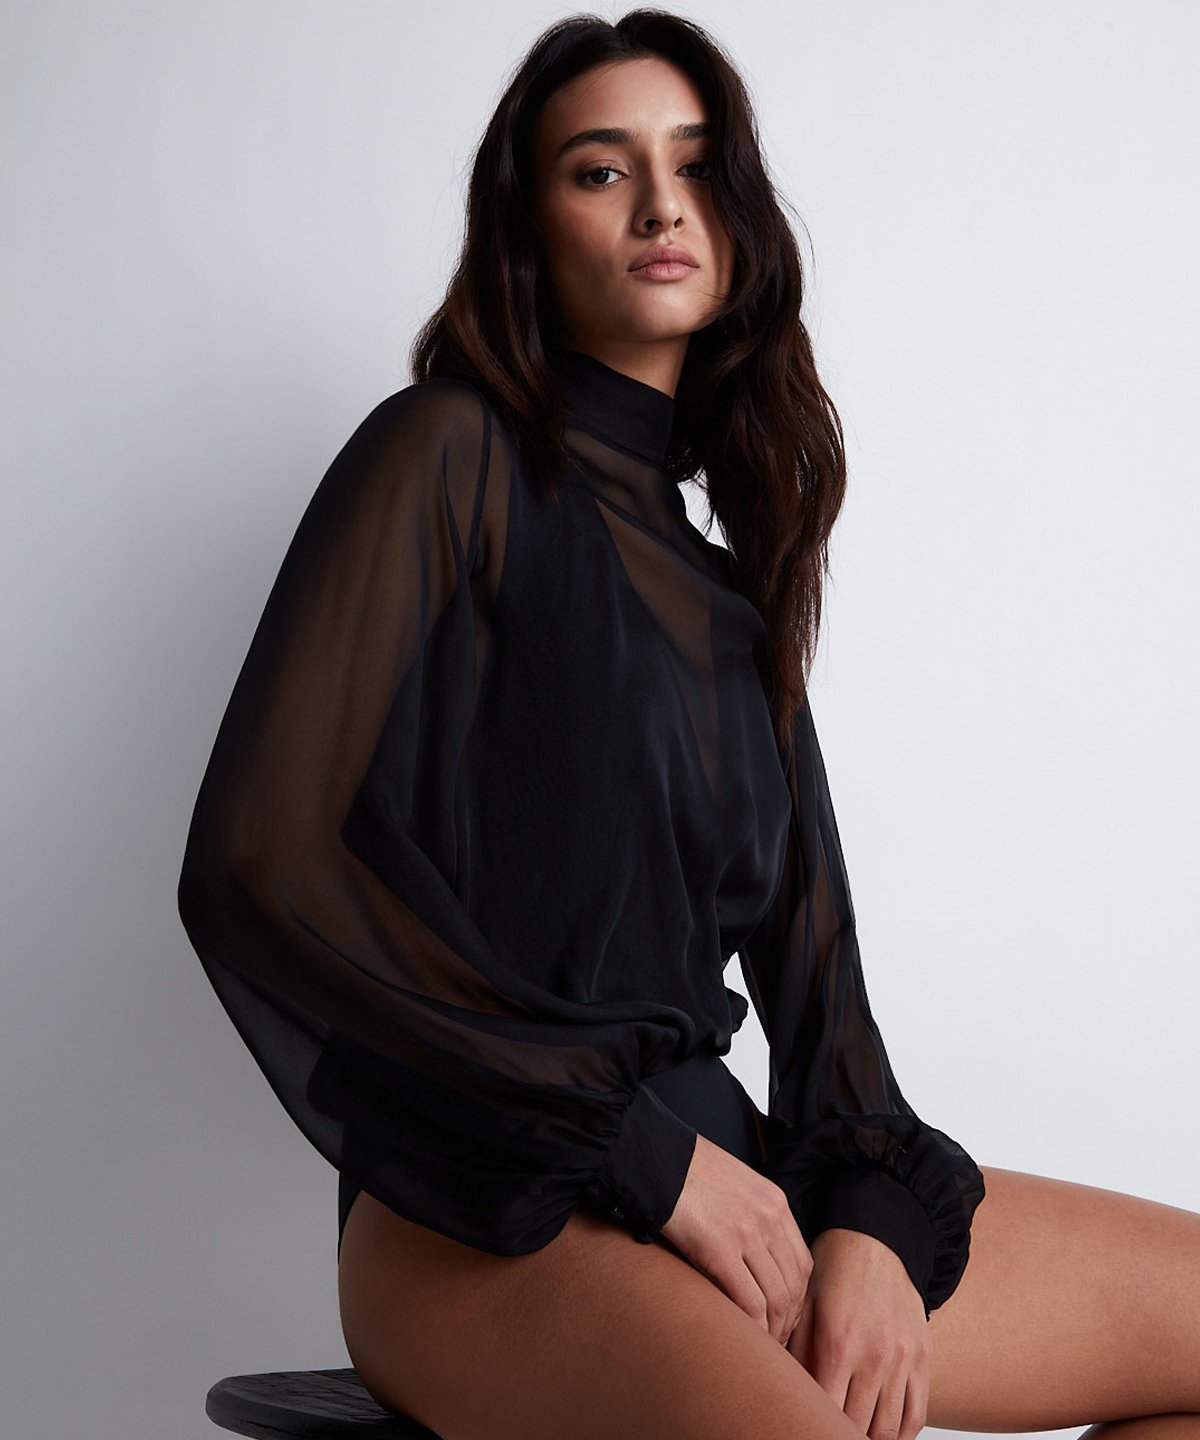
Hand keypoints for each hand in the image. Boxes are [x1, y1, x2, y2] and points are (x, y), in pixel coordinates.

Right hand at [659, 1132, 812, 1343]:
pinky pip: (749, 1301)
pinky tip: (745, 1337)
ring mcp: (747, 1232)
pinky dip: (753, 1327)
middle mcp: (768, 1217)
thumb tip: (751, 1254)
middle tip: (773, 1340)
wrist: (655, 1155)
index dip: (797, 1297)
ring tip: (759, 1344)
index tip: (783, 1316)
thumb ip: (751, 1214)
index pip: (802, 1261)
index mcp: (774, 1201)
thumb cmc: (685, 1169)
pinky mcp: (719, 1248)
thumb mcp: (734, 1184)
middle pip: (794, 1284)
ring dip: (772, 1329)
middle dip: (788, 1319)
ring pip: (777, 1298)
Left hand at [785, 1228, 930, 1439]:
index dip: (808, 1424)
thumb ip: (794, 1351)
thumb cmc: (832, 1269)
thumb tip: (781, 1390)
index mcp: (837, 1343)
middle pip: (855, 1426)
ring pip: (888, 1429)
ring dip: (868, 1438)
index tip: (799, 1426)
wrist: (875, 1236)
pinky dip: (901, 1434)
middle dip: (835, 1432)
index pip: (822, 1409)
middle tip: (821, 1430)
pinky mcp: (923, 1356)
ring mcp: (903, 1358)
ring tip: (848, 1433)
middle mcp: (873, 1355)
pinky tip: (882, 1433)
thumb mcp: (803, 1304)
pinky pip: (917, 1413)